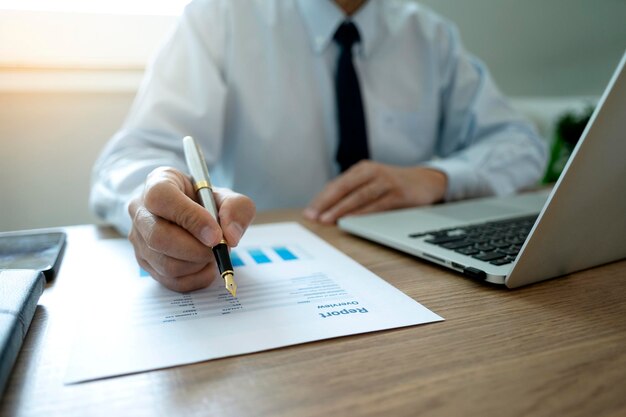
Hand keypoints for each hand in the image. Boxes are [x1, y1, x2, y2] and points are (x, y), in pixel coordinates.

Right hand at [128, 167, 255, 291]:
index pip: (162, 198)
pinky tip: (205, 265)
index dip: (190, 217)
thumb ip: (236, 208)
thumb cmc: (206, 201)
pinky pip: (171, 281)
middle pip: (158, 237)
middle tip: (219, 248)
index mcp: (158, 182)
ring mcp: (139, 239)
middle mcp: (141, 210)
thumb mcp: (227, 196)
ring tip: (212, 253)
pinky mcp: (145, 262)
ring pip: (165, 264)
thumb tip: (230, 236)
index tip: (215, 234)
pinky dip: (196, 278)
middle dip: (196, 249)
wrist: (194, 214)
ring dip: (198, 264)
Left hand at [303, 161, 446, 223]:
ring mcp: (386, 182)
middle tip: (313, 217)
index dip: (321, 199)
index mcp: (362, 169)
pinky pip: (377, 205)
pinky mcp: (398, 193)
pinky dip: (363, 213)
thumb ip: (353, 192)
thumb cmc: (393, 185)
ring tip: (327, 220)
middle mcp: (372, 172)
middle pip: (344, 188)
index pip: (337, 184)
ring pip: (358, 196)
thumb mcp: (372, 182)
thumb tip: (326, 210)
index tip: (309, 212)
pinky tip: (352, 220)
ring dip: (341, 209)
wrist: (427, 180)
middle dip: (326, 203)